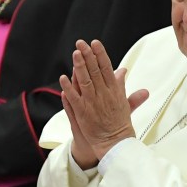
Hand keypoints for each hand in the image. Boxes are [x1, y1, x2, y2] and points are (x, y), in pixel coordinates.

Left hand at [60, 40, 148, 159]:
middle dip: (88, 56)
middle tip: (81, 43)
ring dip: (79, 67)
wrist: (115, 143)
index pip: (107, 68)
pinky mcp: (83, 114)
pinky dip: (68, 88)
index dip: (100, 54)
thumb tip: (122, 70)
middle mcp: (104, 95)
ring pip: (85, 82)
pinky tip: (63, 78)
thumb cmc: (119, 122)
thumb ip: (121, 84)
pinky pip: (74, 99)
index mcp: (114, 91)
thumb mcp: (124, 101)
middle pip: (95, 71)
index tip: (95, 43)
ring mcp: (93, 104)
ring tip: (75, 54)